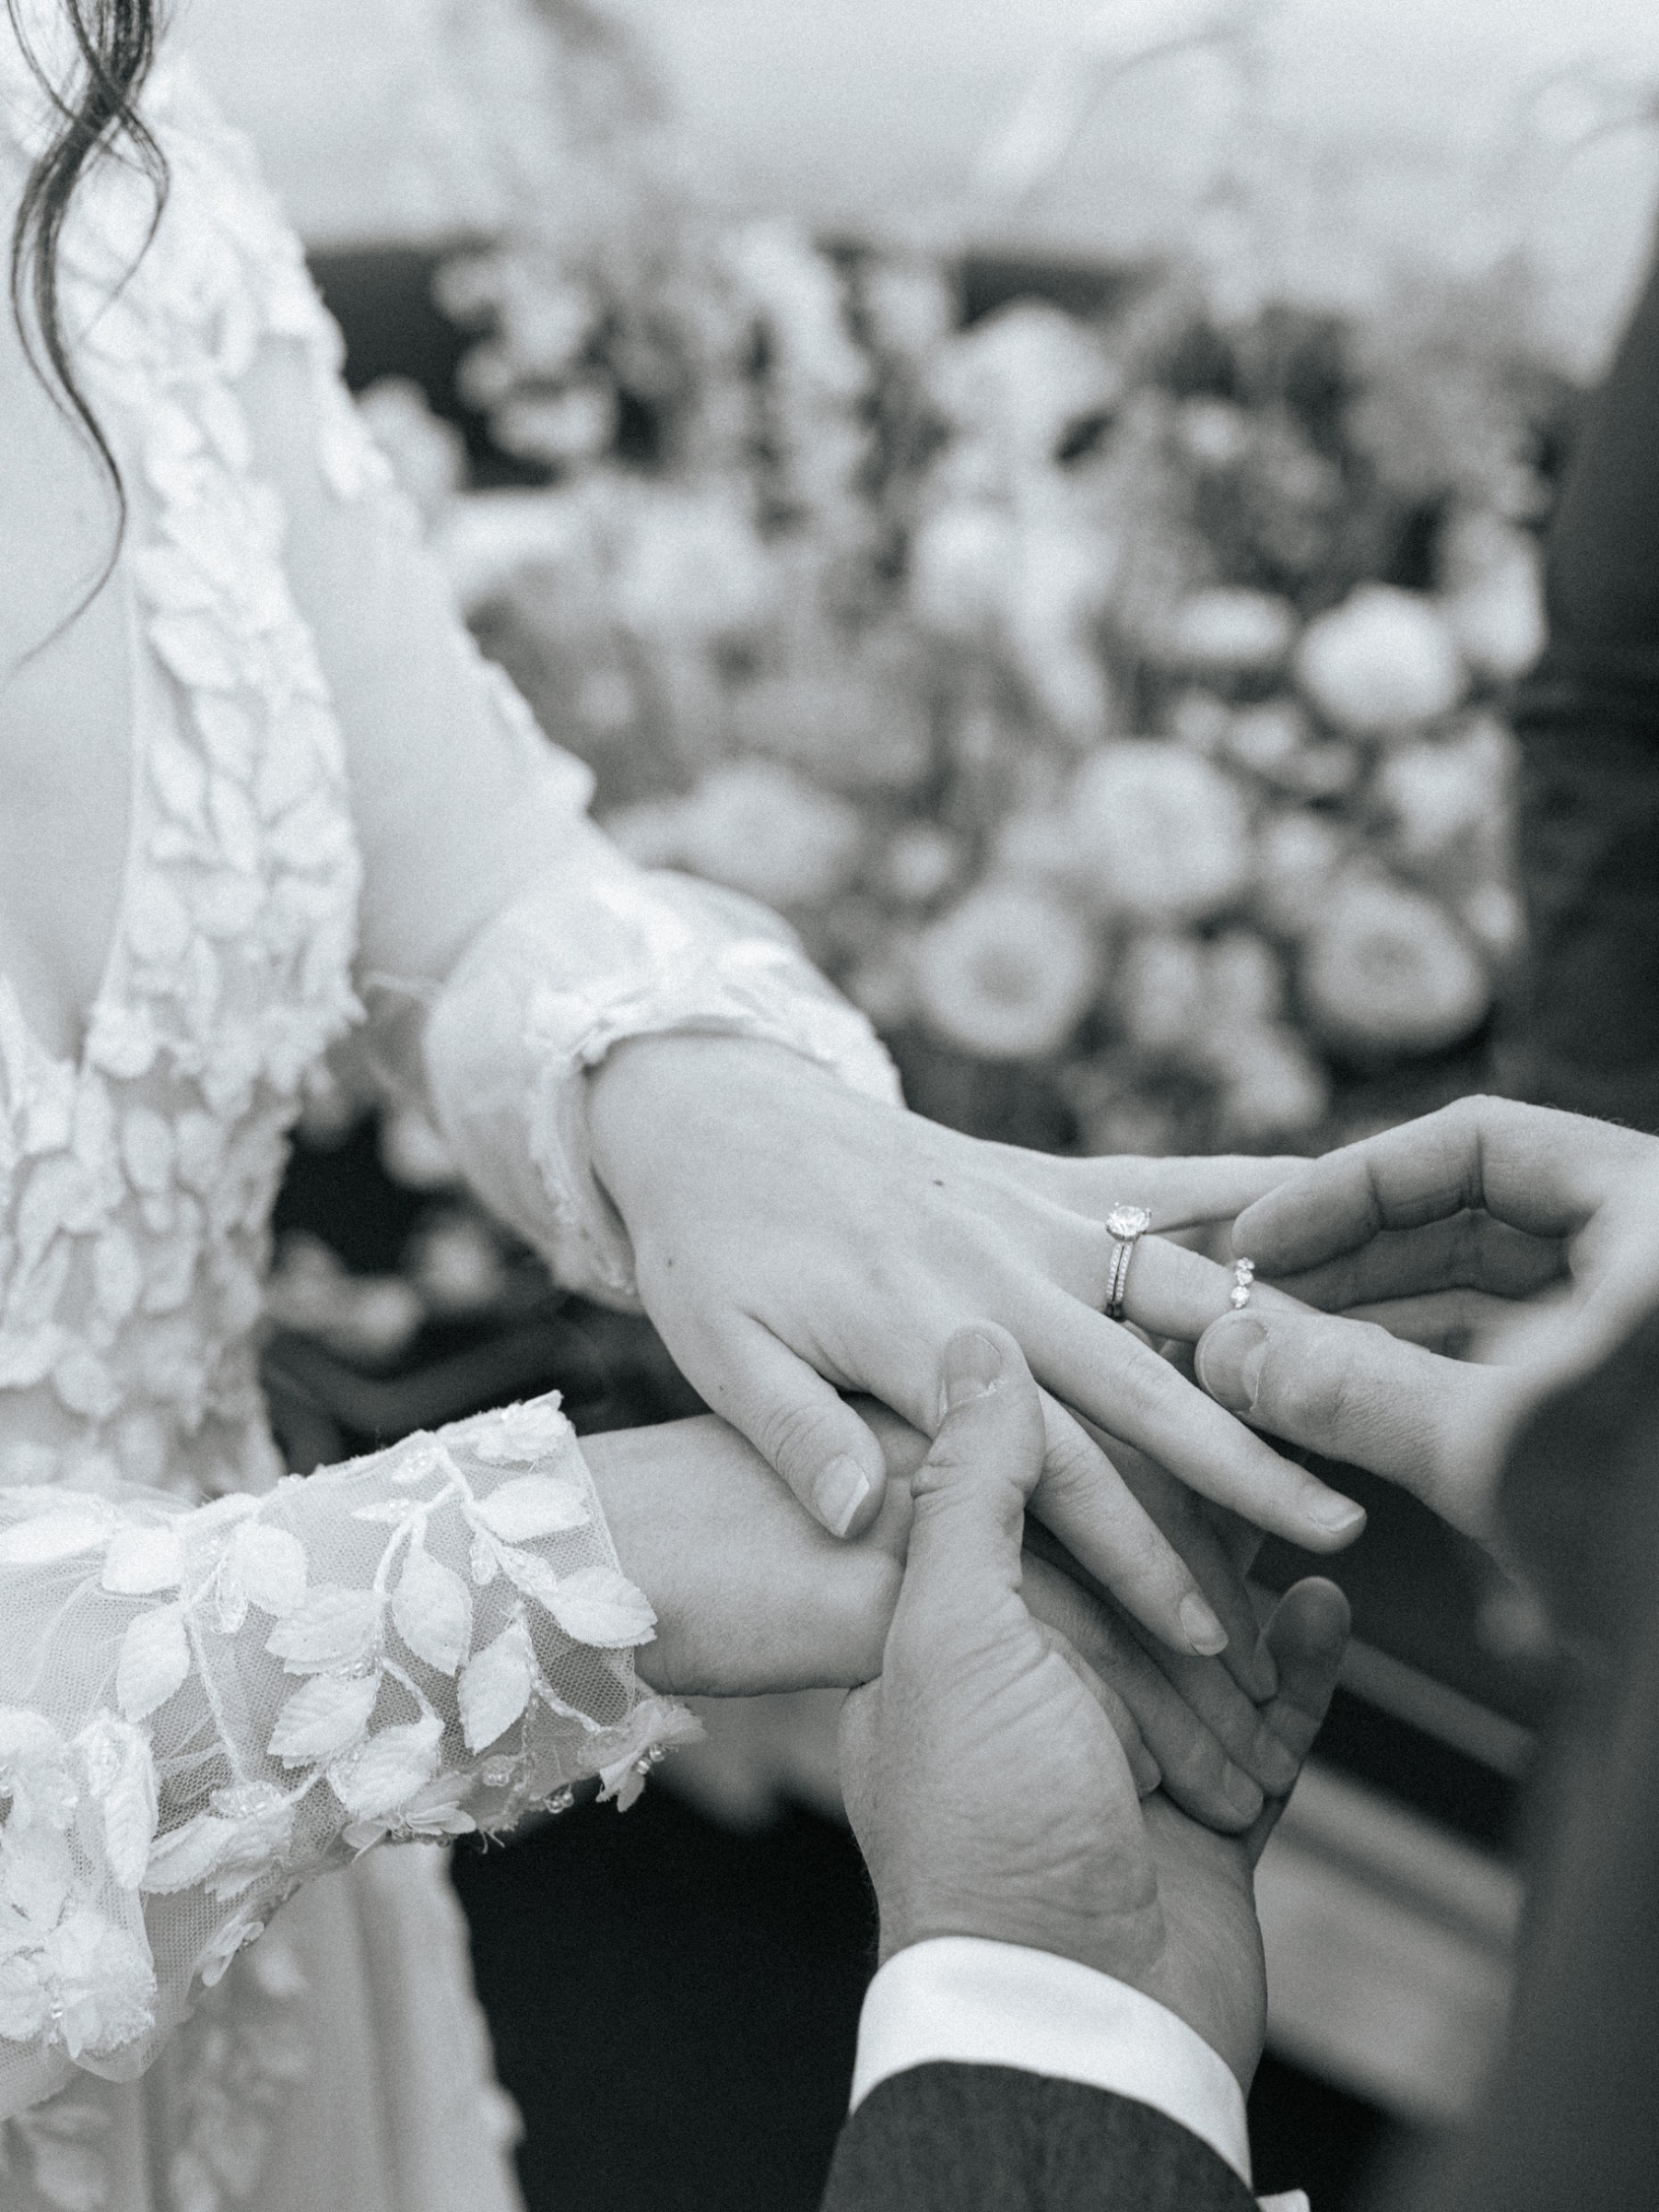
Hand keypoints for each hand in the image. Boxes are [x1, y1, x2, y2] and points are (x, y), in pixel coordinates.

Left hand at [587, 1032, 1364, 1662]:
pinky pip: (1165, 1180)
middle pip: (1150, 1383)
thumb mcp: (718, 1347)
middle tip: (1345, 1532)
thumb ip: (793, 1429)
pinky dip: (1251, 1185)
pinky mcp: (1046, 1176)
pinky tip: (1334, 1193)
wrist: (716, 1109)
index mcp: (925, 1334)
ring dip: (1277, 1342)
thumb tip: (857, 1519)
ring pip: (1187, 1286)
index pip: (1055, 1468)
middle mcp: (1002, 1271)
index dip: (1137, 1556)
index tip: (1209, 1632)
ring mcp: (1035, 1214)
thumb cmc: (710, 1245)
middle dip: (1250, 1467)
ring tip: (1371, 1392)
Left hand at [587, 1402, 1296, 1829]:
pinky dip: (1297, 1669)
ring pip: (1200, 1638)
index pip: (1019, 1512)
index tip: (1145, 1378)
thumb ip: (968, 1491)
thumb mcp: (954, 1634)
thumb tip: (971, 1343)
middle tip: (1248, 1455)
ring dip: (1248, 1596)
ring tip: (1302, 1524)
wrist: (1074, 2019)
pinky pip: (1263, 1722)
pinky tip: (1324, 1612)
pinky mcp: (1198, 1811)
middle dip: (1185, 1526)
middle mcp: (1023, 1693)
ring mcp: (1117, 1754)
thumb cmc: (987, 1828)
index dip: (1086, 1452)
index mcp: (940, 1646)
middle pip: (1123, 1568)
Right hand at [1194, 1097, 1658, 1538]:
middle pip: (1483, 1217)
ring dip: (1385, 1324)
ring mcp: (1651, 1328)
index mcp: (1656, 1214)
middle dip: (1358, 1266)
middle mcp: (1658, 1254)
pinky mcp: (1641, 1398)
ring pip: (1498, 1291)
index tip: (1260, 1237)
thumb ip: (1352, 1389)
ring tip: (1280, 1365)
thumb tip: (1228, 1350)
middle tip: (1254, 1311)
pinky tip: (1350, 1405)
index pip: (1478, 1145)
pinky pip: (1525, 1354)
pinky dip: (1438, 1373)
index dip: (1350, 1187)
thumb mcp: (1495, 1454)